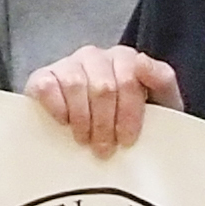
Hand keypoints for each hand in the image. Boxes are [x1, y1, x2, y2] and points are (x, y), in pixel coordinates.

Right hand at [26, 44, 181, 158]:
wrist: (108, 134)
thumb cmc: (132, 120)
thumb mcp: (161, 103)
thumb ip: (162, 79)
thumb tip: (141, 61)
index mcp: (125, 59)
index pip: (129, 81)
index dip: (128, 114)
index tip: (127, 140)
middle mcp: (95, 56)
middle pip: (103, 87)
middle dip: (105, 124)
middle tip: (105, 149)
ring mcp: (67, 64)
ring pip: (75, 85)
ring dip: (82, 119)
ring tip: (85, 140)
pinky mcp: (43, 77)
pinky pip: (46, 86)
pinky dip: (56, 107)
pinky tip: (64, 123)